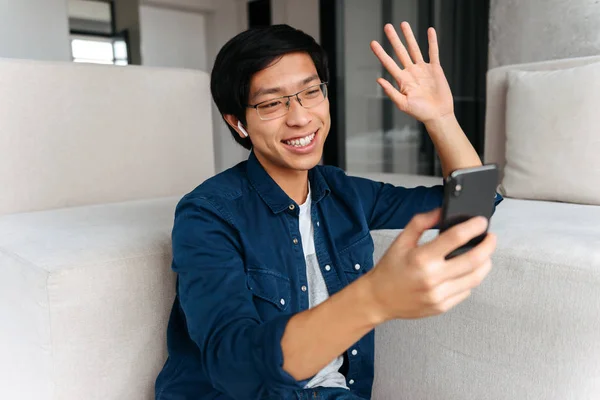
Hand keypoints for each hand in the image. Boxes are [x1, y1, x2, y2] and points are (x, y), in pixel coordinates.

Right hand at [365, 208, 495, 321]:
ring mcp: (439, 294)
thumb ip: (422, 222)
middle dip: (488, 245)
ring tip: (484, 255)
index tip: (481, 222)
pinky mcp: (442, 306)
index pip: (456, 238)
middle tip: (490, 238)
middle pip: (474, 259)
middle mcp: (432, 277)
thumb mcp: (401, 240)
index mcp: (422, 258)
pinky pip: (466, 291)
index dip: (473, 227)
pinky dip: (471, 279)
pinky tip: (466, 271)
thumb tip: (442, 212)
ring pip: (475, 277)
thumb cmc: (389, 270)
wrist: (379, 298)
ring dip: (485, 263)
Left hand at [370, 22, 453, 125]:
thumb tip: (379, 80)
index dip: (381, 53)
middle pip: (400, 52)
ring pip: (414, 49)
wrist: (438, 115)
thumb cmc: (420, 112)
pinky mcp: (435, 69)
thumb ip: (391, 92)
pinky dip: (432, 41)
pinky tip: (429, 31)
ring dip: (409, 37)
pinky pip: (433, 52)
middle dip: (394, 39)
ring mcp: (423, 69)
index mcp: (402, 80)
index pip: (388, 63)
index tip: (373, 43)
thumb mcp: (403, 104)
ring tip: (404, 24)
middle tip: (387, 27)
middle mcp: (411, 72)